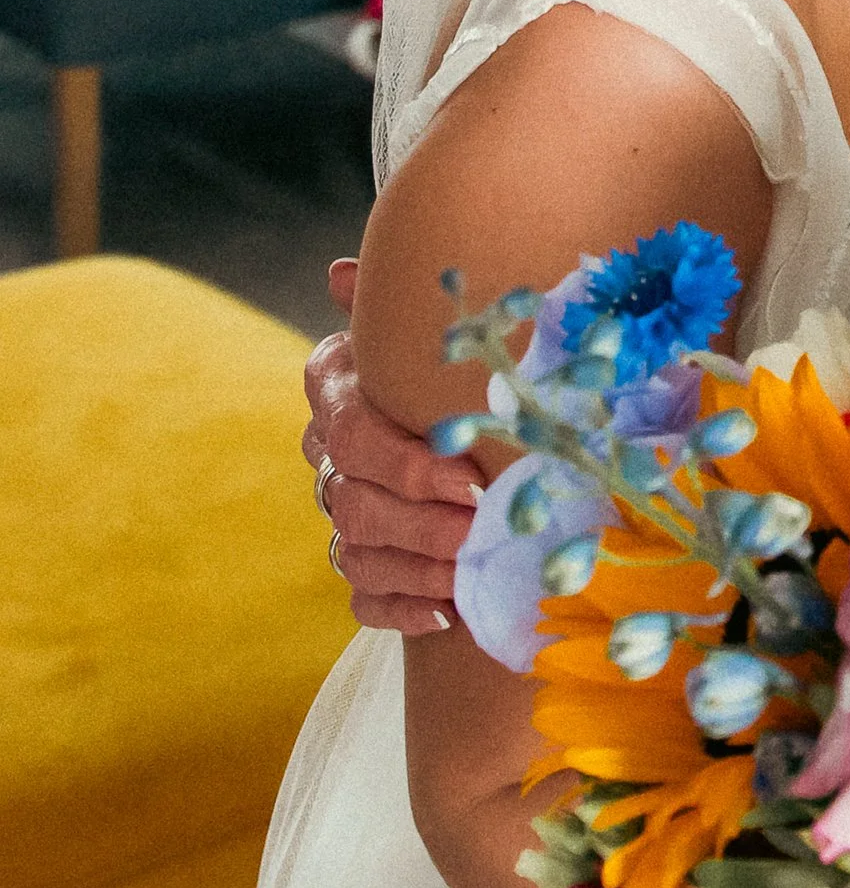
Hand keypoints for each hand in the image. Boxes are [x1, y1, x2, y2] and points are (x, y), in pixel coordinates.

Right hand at [303, 257, 482, 633]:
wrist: (470, 405)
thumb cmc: (456, 353)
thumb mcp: (438, 322)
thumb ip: (405, 302)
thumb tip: (341, 274)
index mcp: (339, 386)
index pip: (352, 430)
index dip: (407, 462)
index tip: (471, 480)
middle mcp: (331, 451)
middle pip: (354, 499)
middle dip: (421, 521)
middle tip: (481, 531)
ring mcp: (341, 510)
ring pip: (356, 549)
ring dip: (418, 566)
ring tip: (472, 572)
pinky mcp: (362, 562)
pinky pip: (363, 596)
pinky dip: (403, 607)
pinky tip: (448, 613)